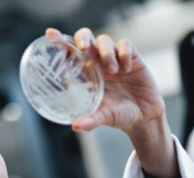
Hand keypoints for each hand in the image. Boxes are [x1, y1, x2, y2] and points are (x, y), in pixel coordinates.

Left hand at [46, 27, 179, 177]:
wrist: (143, 116)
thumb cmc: (118, 115)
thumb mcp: (103, 118)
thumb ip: (90, 121)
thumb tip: (76, 126)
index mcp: (86, 76)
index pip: (70, 55)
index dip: (60, 43)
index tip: (51, 35)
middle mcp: (97, 65)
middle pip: (85, 40)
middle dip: (82, 38)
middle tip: (83, 48)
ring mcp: (114, 59)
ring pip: (104, 40)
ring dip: (106, 52)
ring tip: (113, 71)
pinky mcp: (132, 57)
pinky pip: (125, 45)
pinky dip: (124, 53)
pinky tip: (126, 69)